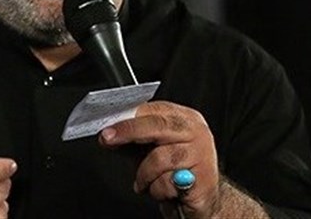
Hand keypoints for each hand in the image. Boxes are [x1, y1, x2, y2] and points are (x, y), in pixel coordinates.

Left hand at [98, 101, 218, 218]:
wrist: (202, 201)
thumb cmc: (174, 173)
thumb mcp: (150, 152)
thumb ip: (133, 139)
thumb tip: (109, 133)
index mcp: (184, 118)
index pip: (153, 110)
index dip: (127, 118)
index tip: (106, 127)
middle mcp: (196, 131)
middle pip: (159, 125)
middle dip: (129, 131)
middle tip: (107, 139)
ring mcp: (202, 154)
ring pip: (160, 157)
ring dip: (144, 174)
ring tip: (145, 182)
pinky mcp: (203, 179)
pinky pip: (168, 182)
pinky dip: (158, 190)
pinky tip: (163, 191)